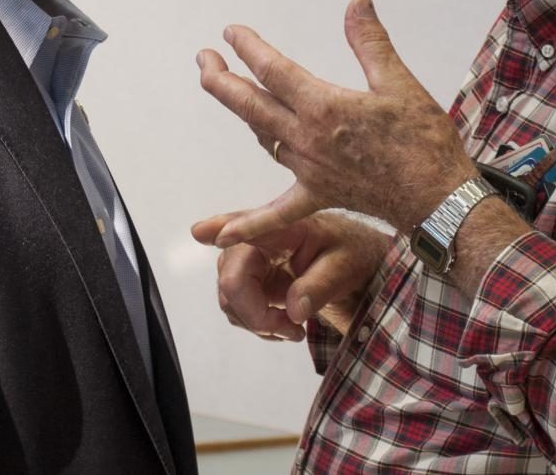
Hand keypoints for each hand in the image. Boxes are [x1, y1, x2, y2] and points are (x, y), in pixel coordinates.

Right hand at [190, 211, 391, 339]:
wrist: (355, 265)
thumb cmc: (352, 255)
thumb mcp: (345, 268)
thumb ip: (319, 286)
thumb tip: (293, 310)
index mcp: (283, 226)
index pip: (246, 225)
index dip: (221, 228)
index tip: (200, 233)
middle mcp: (259, 239)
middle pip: (231, 278)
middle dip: (254, 312)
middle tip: (289, 329)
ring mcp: (251, 261)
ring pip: (230, 297)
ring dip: (256, 321)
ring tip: (292, 329)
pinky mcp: (252, 279)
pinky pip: (238, 307)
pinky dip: (257, 323)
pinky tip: (283, 326)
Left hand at [195, 0, 478, 229]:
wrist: (437, 198)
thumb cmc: (422, 142)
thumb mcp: (398, 83)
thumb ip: (369, 42)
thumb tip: (356, 2)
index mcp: (323, 106)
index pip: (272, 70)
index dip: (248, 48)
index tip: (230, 33)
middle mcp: (307, 138)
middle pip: (250, 104)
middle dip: (221, 79)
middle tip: (203, 60)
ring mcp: (308, 169)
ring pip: (262, 137)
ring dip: (240, 114)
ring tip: (225, 92)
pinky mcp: (319, 195)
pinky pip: (277, 211)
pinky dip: (250, 221)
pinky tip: (221, 236)